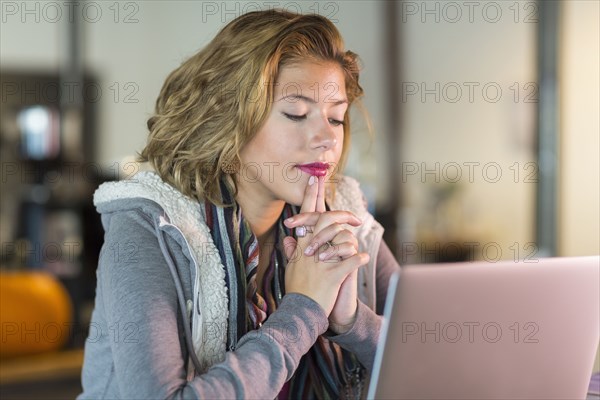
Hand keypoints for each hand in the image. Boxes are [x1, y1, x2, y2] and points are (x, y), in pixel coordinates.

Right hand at [283, 176, 368, 330]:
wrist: (300, 312)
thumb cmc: (297, 290)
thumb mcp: (290, 268)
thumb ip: (291, 250)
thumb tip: (288, 237)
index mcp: (302, 246)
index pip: (306, 215)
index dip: (310, 195)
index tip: (315, 178)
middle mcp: (311, 251)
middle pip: (325, 220)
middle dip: (341, 213)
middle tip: (355, 217)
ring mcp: (322, 262)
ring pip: (339, 238)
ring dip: (351, 238)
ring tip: (360, 242)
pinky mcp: (333, 275)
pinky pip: (351, 262)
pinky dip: (360, 259)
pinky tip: (365, 258)